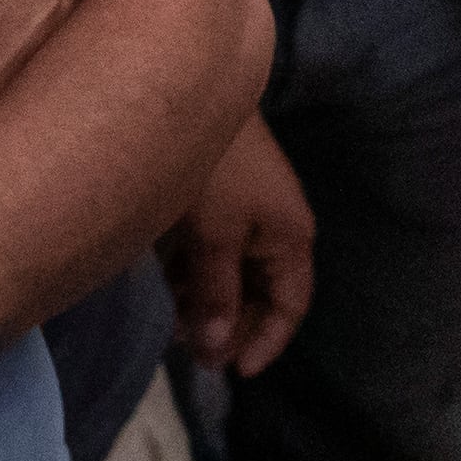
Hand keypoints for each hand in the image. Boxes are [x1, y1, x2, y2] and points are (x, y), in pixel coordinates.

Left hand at [164, 114, 313, 374]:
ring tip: (175, 326)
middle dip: (231, 327)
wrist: (193, 88)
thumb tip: (216, 350)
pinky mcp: (220, 199)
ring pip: (233, 274)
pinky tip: (169, 289)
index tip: (232, 372)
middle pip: (261, 293)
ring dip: (209, 304)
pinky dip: (195, 277)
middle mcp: (275, 226)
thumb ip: (217, 295)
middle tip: (193, 353)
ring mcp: (247, 211)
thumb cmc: (214, 168)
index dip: (266, 342)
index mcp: (290, 236)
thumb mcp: (215, 236)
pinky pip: (213, 253)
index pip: (291, 304)